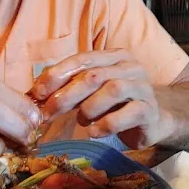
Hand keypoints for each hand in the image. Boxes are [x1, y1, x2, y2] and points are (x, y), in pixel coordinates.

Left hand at [32, 50, 169, 148]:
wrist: (153, 122)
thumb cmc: (117, 105)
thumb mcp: (93, 92)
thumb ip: (70, 87)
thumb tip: (35, 93)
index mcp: (115, 57)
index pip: (83, 59)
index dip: (58, 74)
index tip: (37, 92)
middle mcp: (130, 68)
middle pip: (94, 75)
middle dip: (66, 95)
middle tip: (49, 113)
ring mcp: (143, 88)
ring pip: (113, 90)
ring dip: (89, 108)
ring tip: (81, 120)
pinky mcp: (150, 110)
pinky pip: (127, 114)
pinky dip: (106, 124)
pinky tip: (94, 132)